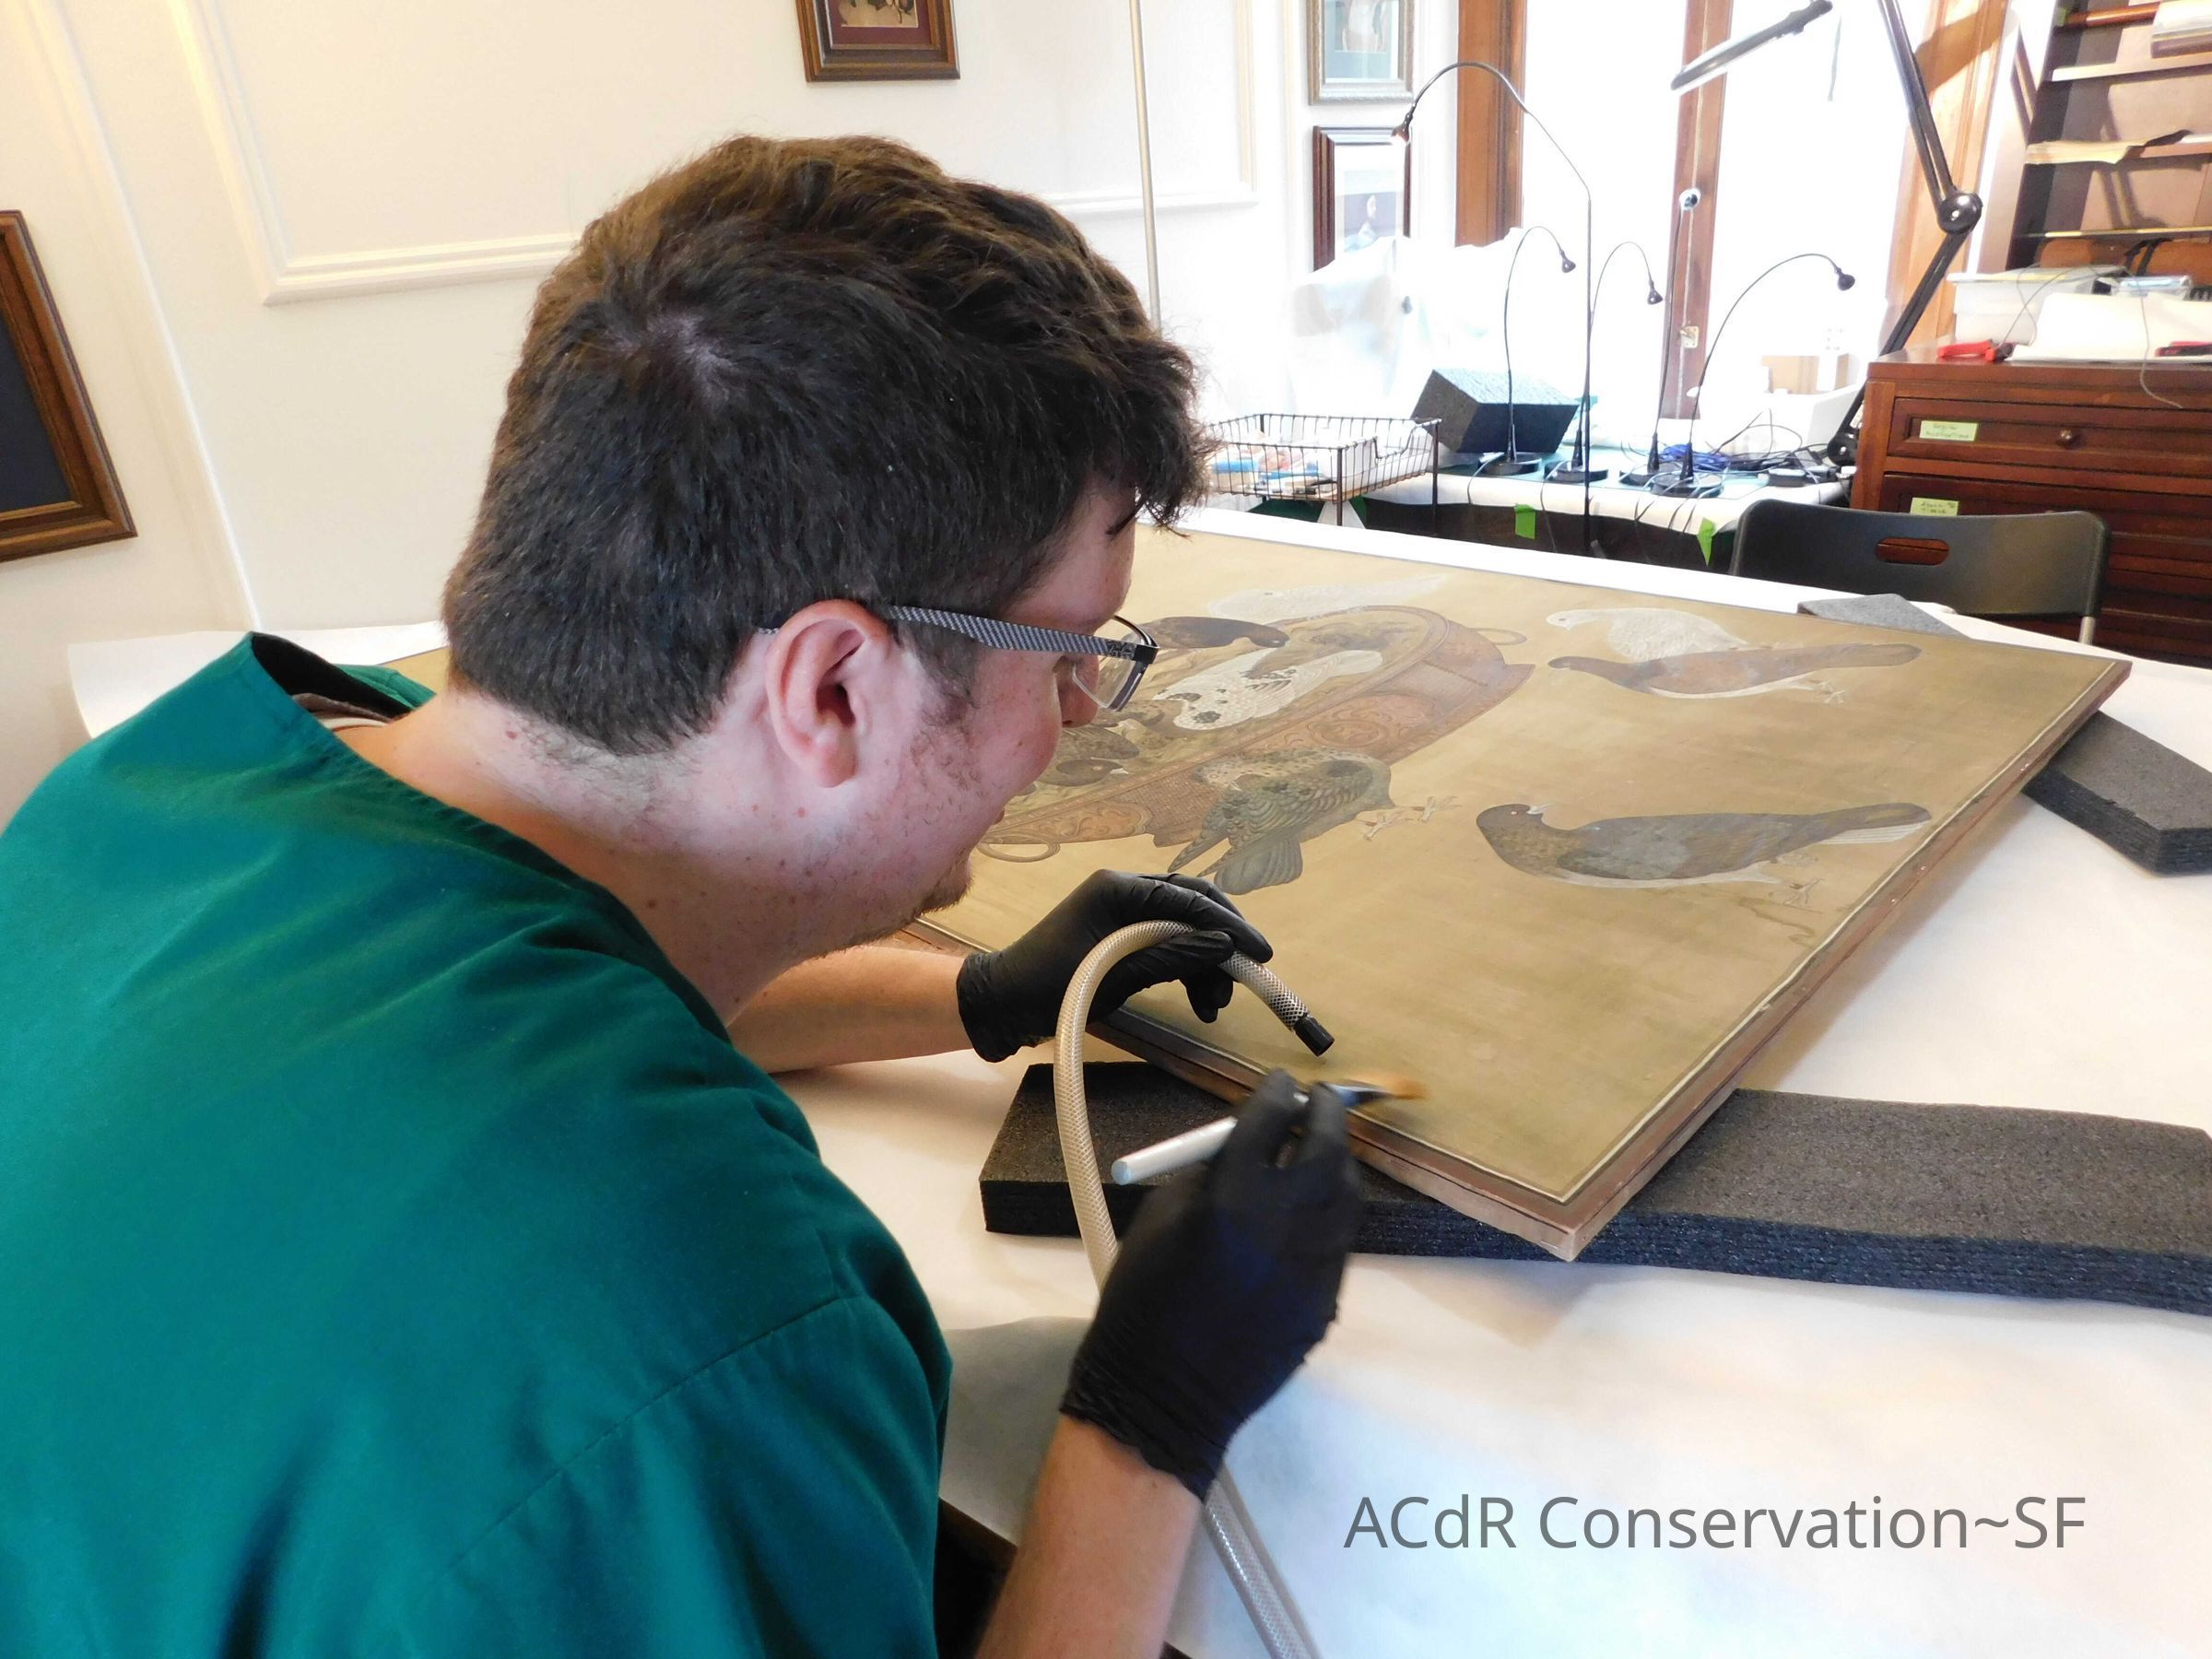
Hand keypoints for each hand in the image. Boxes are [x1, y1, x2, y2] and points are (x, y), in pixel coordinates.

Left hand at [955, 871, 1272, 1062]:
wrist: (1001, 1004)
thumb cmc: (1048, 988)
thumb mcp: (1115, 975)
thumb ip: (1171, 957)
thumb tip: (1224, 945)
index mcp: (1119, 888)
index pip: (1190, 899)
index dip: (1230, 926)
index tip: (1261, 955)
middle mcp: (1123, 890)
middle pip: (1192, 906)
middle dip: (1221, 945)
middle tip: (1243, 981)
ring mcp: (1121, 910)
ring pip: (1182, 929)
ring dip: (1204, 964)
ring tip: (1214, 1007)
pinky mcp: (1118, 933)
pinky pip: (1165, 942)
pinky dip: (1185, 968)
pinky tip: (1198, 1000)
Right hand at [1060, 1071, 1362, 1496]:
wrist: (1162, 1393)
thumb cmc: (1141, 1298)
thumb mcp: (1160, 1216)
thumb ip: (1211, 1171)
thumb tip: (1251, 1137)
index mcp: (1229, 1200)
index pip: (1270, 1122)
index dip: (1278, 1095)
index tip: (1282, 1084)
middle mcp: (1282, 1227)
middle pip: (1327, 1150)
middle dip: (1326, 1116)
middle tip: (1317, 1102)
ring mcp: (1313, 1268)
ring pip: (1347, 1195)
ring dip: (1337, 1164)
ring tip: (1320, 1152)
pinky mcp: (1327, 1302)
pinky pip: (1339, 1242)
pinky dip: (1329, 1215)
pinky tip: (1307, 1213)